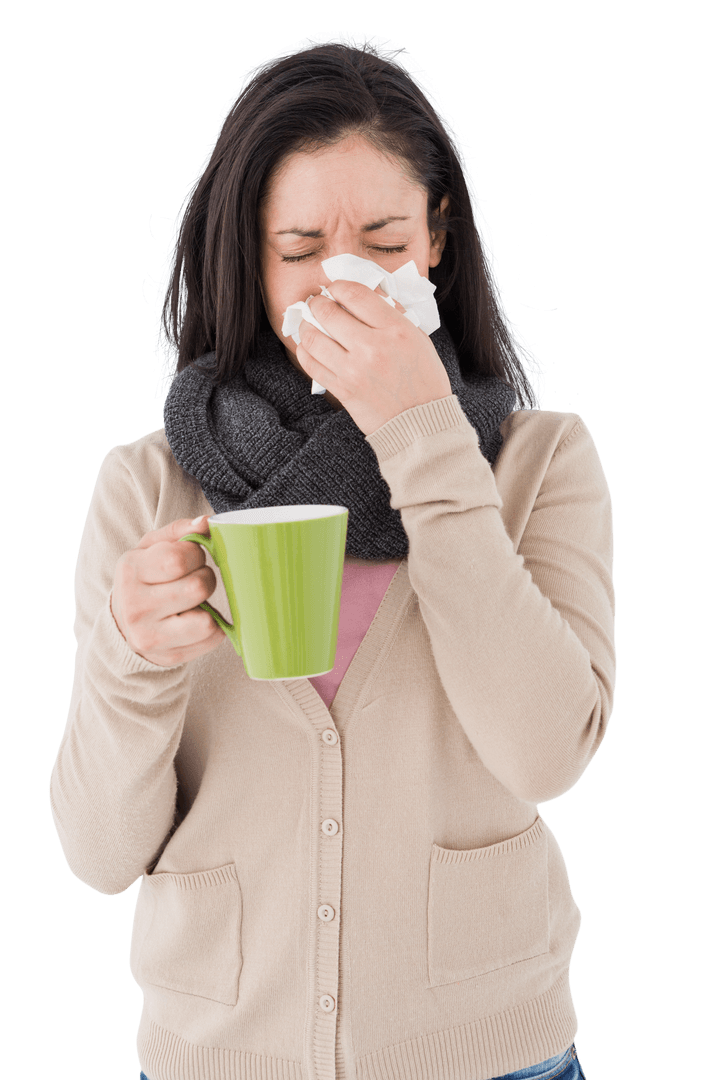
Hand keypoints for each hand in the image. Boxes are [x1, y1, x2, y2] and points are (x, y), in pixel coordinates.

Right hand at [110, 515, 225, 666]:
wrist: (124, 624)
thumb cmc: (146, 578)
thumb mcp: (152, 548)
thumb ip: (180, 531)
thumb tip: (206, 523)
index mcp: (130, 571)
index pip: (178, 559)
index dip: (195, 554)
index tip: (191, 557)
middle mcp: (135, 607)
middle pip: (198, 588)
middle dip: (206, 578)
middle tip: (195, 578)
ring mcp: (150, 636)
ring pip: (207, 620)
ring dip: (209, 606)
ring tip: (195, 601)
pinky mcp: (169, 656)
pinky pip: (212, 638)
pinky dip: (212, 627)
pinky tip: (195, 619)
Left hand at [295, 280, 451, 435]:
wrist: (421, 425)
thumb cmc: (424, 380)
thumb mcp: (419, 339)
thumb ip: (393, 315)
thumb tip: (367, 294)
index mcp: (396, 329)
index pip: (355, 294)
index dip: (338, 286)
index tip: (335, 288)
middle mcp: (372, 347)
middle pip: (328, 312)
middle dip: (317, 302)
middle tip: (317, 303)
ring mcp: (354, 370)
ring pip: (312, 337)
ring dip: (305, 325)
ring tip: (308, 323)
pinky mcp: (342, 389)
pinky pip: (311, 364)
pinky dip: (305, 351)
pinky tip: (308, 346)